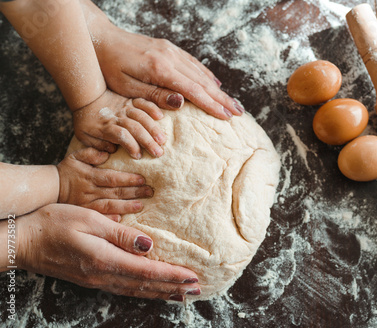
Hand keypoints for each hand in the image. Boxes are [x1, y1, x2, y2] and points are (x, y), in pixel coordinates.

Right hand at [16, 204, 200, 300]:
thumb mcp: (90, 220)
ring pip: (137, 290)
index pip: (148, 271)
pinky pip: (126, 289)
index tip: (193, 278)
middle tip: (197, 289)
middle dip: (174, 287)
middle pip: (146, 285)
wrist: (24, 240)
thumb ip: (121, 234)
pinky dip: (144, 291)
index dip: (173, 275)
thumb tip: (148, 244)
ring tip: (182, 294)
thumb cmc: (55, 223)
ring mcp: (98, 280)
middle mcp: (104, 276)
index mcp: (106, 260)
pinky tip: (152, 290)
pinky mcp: (93, 279)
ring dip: (162, 292)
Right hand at [57, 147, 152, 216]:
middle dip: (134, 192)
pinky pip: (98, 218)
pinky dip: (108, 220)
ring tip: (141, 205)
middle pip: (115, 192)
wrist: (48, 188)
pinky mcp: (84, 214)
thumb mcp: (75, 157)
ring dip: (126, 206)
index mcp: (89, 176)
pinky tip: (120, 220)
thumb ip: (90, 153)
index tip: (143, 179)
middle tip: (150, 191)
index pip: (112, 178)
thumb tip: (106, 153)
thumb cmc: (66, 171)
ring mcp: (86, 204)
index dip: (128, 179)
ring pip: (109, 206)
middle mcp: (89, 191)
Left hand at [73, 89, 166, 158]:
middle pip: (135, 128)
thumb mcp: (84, 136)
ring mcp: (125, 108)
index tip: (138, 156)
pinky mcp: (130, 101)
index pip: (121, 136)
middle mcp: (117, 117)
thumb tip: (112, 150)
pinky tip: (160, 116)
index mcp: (106, 127)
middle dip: (148, 141)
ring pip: (141, 116)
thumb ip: (97, 145)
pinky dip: (152, 108)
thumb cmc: (87, 121)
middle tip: (158, 153)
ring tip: (162, 140)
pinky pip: (143, 102)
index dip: (131, 145)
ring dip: (153, 128)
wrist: (87, 97)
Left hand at [94, 24, 244, 119]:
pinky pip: (193, 64)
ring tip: (232, 103)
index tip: (227, 116)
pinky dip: (206, 75)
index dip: (212, 105)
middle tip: (239, 113)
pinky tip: (214, 84)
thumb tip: (182, 102)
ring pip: (200, 72)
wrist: (100, 38)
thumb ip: (155, 94)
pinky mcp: (168, 49)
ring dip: (218, 89)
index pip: (193, 90)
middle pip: (203, 82)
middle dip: (222, 99)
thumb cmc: (109, 67)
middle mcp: (170, 57)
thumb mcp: (127, 86)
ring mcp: (171, 51)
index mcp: (160, 69)